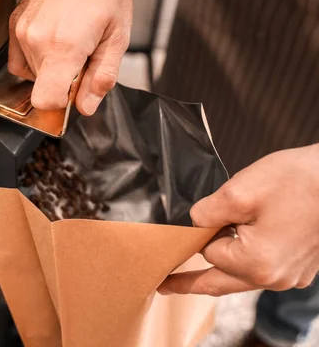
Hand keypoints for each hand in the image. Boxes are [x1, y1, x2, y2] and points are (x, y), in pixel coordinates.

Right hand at [8, 0, 131, 115]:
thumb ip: (102, 77)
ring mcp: (21, 32)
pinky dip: (36, 60)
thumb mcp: (117, 36)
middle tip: (83, 57)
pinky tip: (54, 43)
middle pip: (42, 87)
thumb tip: (86, 106)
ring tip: (71, 43)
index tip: (74, 95)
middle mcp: (36, 41)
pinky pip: (19, 59)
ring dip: (51, 68)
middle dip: (63, 82)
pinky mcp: (14, 24)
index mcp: (64, 47)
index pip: (45, 100)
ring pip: (31, 74)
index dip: (61, 105)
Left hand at [159, 144, 318, 296]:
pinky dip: (245, 261)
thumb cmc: (298, 181)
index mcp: (255, 264)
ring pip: (242, 277)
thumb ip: (206, 213)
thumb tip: (193, 223)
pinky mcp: (301, 265)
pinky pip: (263, 269)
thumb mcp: (239, 192)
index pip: (207, 255)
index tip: (178, 235)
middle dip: (190, 283)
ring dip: (220, 269)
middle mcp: (274, 277)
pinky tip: (237, 246)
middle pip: (220, 283)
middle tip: (165, 285)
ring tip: (193, 271)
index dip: (194, 237)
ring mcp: (291, 274)